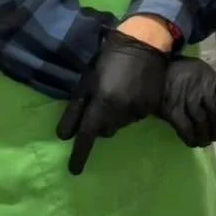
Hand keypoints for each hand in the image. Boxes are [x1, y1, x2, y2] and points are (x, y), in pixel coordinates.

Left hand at [57, 30, 170, 174]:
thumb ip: (76, 109)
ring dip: (115, 116)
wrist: (144, 45)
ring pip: (120, 125)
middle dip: (99, 124)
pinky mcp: (151, 107)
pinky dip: (129, 111)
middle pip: (104, 130)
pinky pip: (135, 117)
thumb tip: (64, 135)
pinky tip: (131, 94)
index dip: (80, 154)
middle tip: (101, 104)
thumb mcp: (86, 82)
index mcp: (102, 103)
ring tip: (118, 95)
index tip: (74, 171)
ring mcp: (138, 110)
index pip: (87, 135)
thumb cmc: (109, 60)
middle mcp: (121, 111)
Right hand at [158, 58, 215, 148]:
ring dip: (206, 137)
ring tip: (205, 141)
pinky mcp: (174, 110)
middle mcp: (204, 90)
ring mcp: (189, 101)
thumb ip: (212, 87)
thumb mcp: (202, 71)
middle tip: (214, 137)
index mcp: (213, 80)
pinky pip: (187, 129)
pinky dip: (192, 139)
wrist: (155, 67)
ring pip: (203, 124)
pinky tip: (193, 142)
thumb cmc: (182, 70)